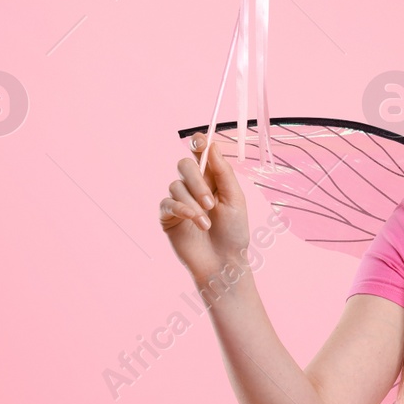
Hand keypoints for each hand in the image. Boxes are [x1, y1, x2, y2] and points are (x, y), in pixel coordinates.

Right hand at [158, 132, 250, 280]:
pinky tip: (195, 222)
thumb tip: (211, 145)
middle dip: (197, 181)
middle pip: (185, 165)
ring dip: (193, 203)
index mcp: (212, 179)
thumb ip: (223, 172)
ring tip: (207, 223)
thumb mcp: (234, 199)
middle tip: (211, 203)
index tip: (200, 141)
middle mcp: (193, 186)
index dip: (198, 143)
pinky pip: (168, 203)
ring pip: (176, 185)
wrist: (224, 262)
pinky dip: (182, 210)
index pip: (200, 153)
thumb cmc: (234, 232)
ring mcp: (179, 200)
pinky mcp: (168, 216)